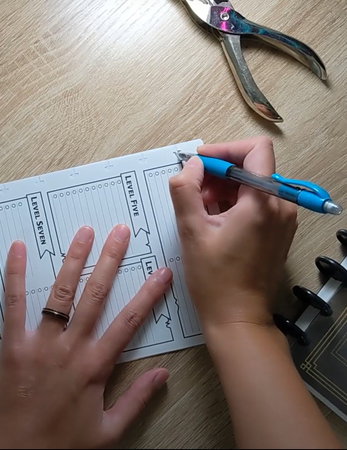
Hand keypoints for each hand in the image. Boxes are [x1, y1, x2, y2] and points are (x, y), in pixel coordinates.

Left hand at [0, 224, 172, 448]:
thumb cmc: (61, 447)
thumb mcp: (108, 432)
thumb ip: (137, 400)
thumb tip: (164, 373)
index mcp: (96, 367)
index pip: (129, 323)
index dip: (148, 295)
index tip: (162, 271)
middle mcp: (71, 347)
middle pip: (96, 296)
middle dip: (110, 261)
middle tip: (120, 232)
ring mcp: (41, 343)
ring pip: (61, 293)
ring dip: (74, 260)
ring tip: (84, 232)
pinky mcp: (12, 344)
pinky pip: (14, 304)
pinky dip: (15, 275)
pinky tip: (18, 249)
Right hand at [169, 137, 297, 330]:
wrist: (237, 317)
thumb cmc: (215, 281)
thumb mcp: (191, 231)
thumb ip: (185, 190)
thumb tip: (190, 165)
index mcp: (262, 203)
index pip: (255, 150)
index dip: (224, 149)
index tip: (200, 162)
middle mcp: (280, 207)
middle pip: (251, 167)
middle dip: (218, 172)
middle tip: (192, 190)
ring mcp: (282, 220)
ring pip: (252, 184)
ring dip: (223, 188)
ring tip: (199, 210)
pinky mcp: (277, 230)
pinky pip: (256, 202)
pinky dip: (233, 202)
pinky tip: (212, 220)